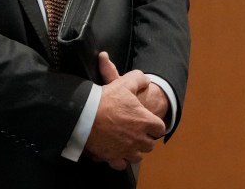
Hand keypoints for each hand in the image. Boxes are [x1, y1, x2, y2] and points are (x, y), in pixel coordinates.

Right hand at [83, 52, 165, 169]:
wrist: (85, 115)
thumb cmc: (106, 99)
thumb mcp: (123, 83)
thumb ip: (138, 79)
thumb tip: (146, 80)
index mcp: (144, 121)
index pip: (160, 128)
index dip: (155, 124)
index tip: (148, 121)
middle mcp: (139, 139)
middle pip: (150, 144)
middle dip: (145, 138)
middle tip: (136, 130)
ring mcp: (126, 150)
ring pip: (138, 156)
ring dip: (134, 149)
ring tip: (126, 141)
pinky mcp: (113, 157)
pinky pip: (122, 164)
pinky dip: (120, 159)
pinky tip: (115, 150)